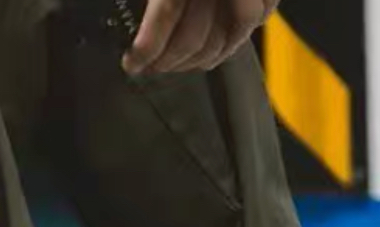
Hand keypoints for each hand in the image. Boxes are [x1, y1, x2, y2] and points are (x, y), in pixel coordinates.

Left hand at [123, 0, 278, 75]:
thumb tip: (139, 33)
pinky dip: (225, 48)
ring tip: (173, 64)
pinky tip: (207, 55)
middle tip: (149, 67)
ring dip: (194, 61)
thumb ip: (162, 1)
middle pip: (192, 36)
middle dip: (167, 60)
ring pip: (222, 42)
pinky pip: (247, 31)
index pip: (165, 14)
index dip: (147, 45)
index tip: (132, 63)